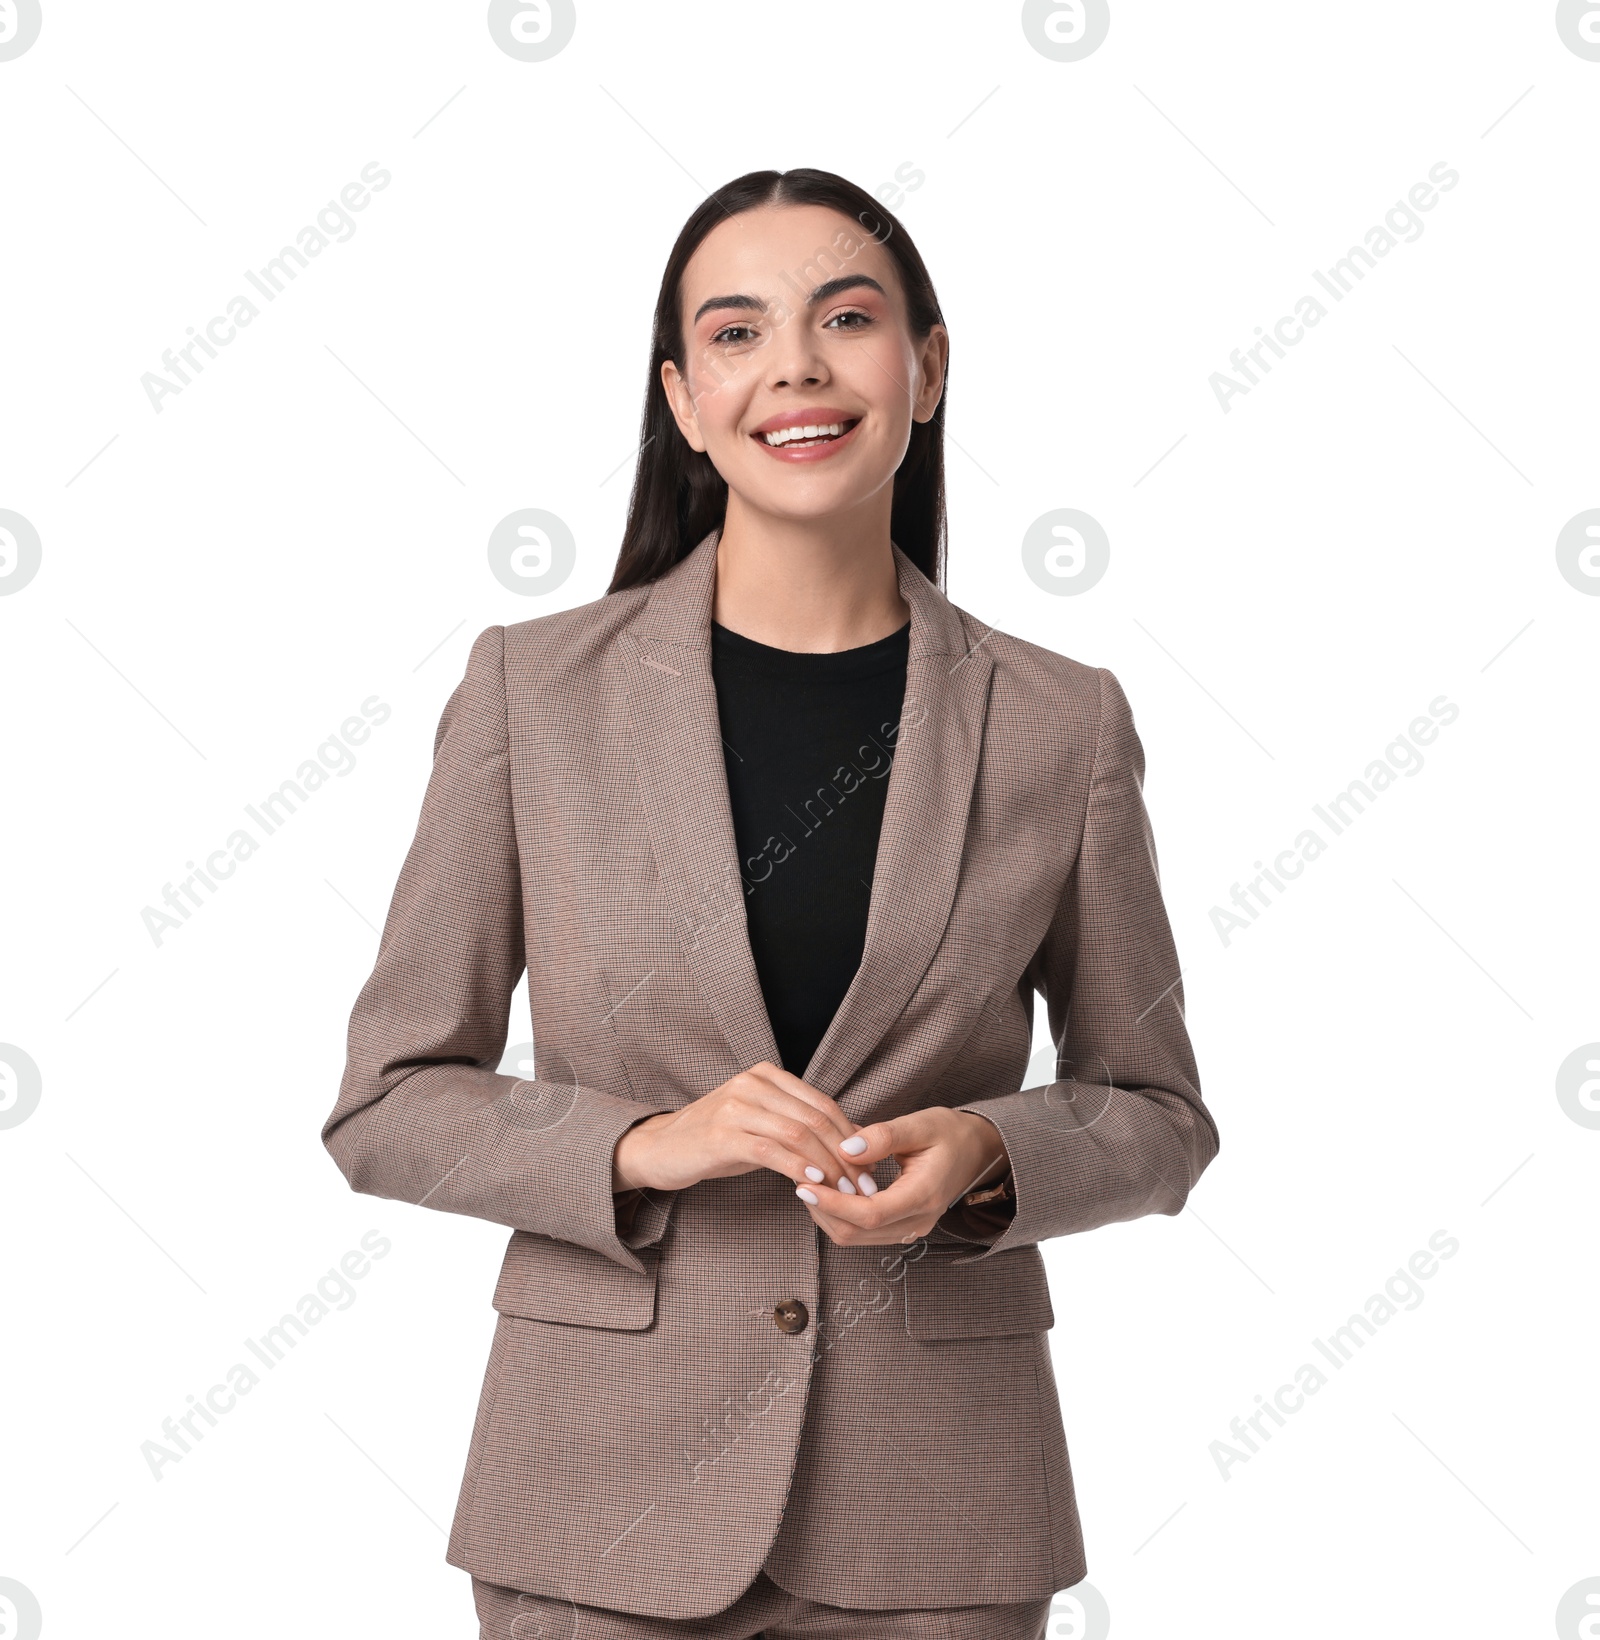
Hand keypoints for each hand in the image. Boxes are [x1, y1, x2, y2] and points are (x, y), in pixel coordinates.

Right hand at [612, 1062, 878, 1195]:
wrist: (659, 1149)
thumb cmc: (716, 1141)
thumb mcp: (760, 1125)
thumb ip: (798, 1128)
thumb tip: (850, 1147)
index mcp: (767, 1076)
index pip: (824, 1104)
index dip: (852, 1138)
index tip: (870, 1169)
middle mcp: (753, 1084)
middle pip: (816, 1119)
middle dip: (847, 1156)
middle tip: (865, 1186)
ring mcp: (735, 1106)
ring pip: (798, 1134)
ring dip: (828, 1167)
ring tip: (844, 1192)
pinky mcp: (721, 1134)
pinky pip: (770, 1149)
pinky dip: (796, 1166)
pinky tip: (811, 1183)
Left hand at [793, 1107, 1007, 1246]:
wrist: (977, 1150)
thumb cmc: (951, 1133)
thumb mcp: (921, 1124)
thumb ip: (884, 1136)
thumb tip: (845, 1148)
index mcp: (924, 1195)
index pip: (870, 1214)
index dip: (833, 1203)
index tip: (804, 1184)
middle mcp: (917, 1220)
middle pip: (857, 1233)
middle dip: (823, 1210)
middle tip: (800, 1178)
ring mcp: (910, 1229)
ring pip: (856, 1237)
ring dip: (828, 1214)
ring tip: (810, 1181)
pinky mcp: (901, 1227)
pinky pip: (863, 1231)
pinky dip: (840, 1214)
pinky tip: (828, 1188)